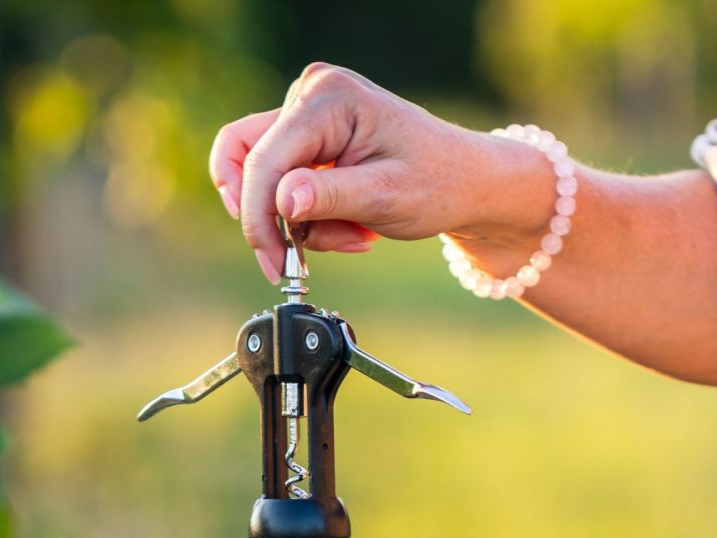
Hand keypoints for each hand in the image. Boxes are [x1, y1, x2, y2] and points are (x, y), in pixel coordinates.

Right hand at [208, 63, 552, 282]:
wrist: (467, 181)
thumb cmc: (438, 183)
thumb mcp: (386, 197)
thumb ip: (330, 197)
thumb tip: (282, 201)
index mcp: (329, 99)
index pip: (265, 160)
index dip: (259, 217)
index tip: (274, 264)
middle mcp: (311, 94)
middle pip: (250, 161)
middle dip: (276, 219)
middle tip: (298, 259)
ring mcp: (307, 112)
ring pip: (264, 178)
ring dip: (301, 222)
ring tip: (352, 235)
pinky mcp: (309, 136)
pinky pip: (283, 183)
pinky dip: (309, 216)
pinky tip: (350, 226)